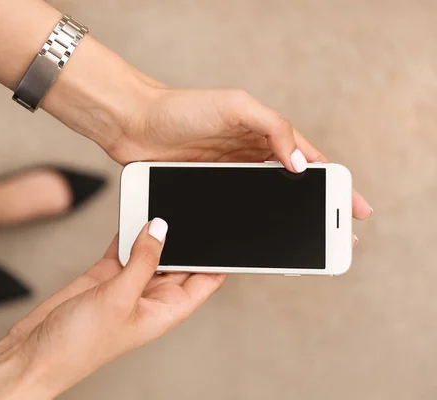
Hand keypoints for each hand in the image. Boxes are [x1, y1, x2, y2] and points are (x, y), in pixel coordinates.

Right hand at [9, 219, 225, 397]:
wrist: (34, 352)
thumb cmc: (80, 345)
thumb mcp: (119, 299)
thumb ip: (142, 261)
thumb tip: (161, 227)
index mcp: (166, 311)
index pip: (205, 280)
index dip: (219, 258)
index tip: (228, 231)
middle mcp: (150, 297)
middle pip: (179, 260)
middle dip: (186, 236)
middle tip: (192, 204)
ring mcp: (127, 284)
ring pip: (150, 249)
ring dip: (153, 229)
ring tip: (162, 199)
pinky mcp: (104, 274)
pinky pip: (123, 246)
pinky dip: (127, 230)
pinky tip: (133, 210)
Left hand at [110, 87, 372, 219]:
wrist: (134, 125)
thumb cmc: (183, 108)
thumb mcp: (236, 107)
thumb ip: (273, 128)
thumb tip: (301, 164)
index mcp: (263, 134)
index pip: (309, 161)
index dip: (333, 183)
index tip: (354, 206)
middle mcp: (249, 158)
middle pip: (292, 189)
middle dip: (316, 212)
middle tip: (337, 237)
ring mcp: (228, 178)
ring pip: (266, 205)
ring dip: (286, 224)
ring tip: (304, 247)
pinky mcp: (206, 194)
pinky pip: (234, 214)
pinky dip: (250, 228)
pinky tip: (258, 243)